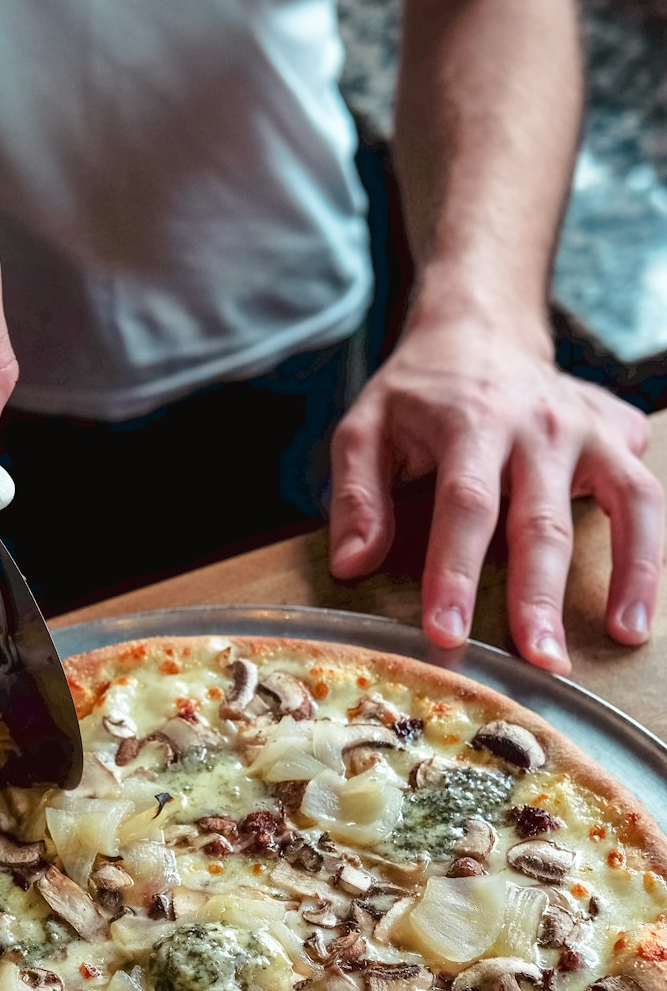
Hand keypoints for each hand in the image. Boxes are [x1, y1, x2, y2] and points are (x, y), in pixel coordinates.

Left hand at [328, 319, 663, 672]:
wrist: (481, 327)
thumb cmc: (419, 393)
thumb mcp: (365, 428)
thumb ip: (357, 496)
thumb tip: (353, 565)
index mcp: (468, 420)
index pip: (465, 505)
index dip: (455, 572)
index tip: (447, 632)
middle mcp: (537, 423)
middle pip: (542, 519)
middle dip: (539, 597)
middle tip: (539, 662)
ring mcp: (587, 428)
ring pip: (623, 503)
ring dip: (628, 573)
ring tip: (621, 636)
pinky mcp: (618, 434)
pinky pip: (646, 496)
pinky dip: (651, 552)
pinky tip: (636, 607)